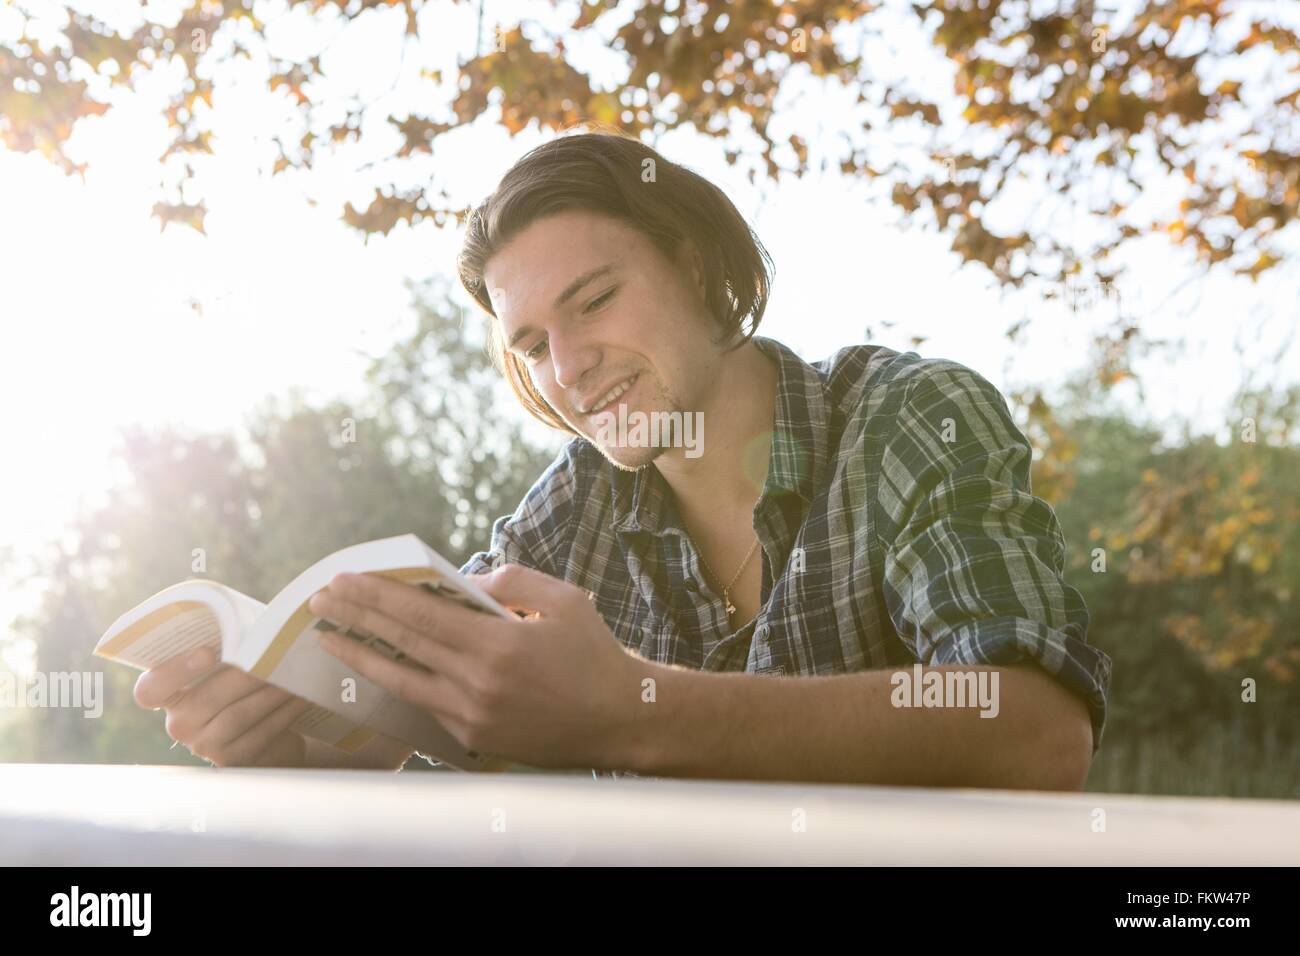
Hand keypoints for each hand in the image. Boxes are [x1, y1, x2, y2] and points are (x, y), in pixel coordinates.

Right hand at [134, 647, 313, 766]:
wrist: (269, 733)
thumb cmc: (244, 687)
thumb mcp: (230, 667)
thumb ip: (228, 648)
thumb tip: (255, 624)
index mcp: (168, 695)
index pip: (150, 690)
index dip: (173, 671)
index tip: (208, 652)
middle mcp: (180, 724)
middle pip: (206, 699)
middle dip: (244, 675)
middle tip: (272, 655)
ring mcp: (204, 746)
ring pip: (237, 716)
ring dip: (269, 692)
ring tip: (292, 672)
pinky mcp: (233, 761)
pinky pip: (260, 734)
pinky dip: (284, 712)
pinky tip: (301, 696)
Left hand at [308, 565, 651, 768]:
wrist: (620, 720)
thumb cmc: (596, 654)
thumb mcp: (565, 600)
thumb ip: (512, 581)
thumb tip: (464, 583)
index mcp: (499, 645)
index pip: (420, 615)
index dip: (377, 596)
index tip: (344, 581)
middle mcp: (478, 683)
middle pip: (402, 644)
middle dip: (356, 619)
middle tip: (320, 601)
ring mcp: (472, 716)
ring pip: (402, 682)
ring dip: (362, 658)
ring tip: (330, 639)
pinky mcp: (474, 738)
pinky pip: (428, 703)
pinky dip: (401, 682)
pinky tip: (381, 667)